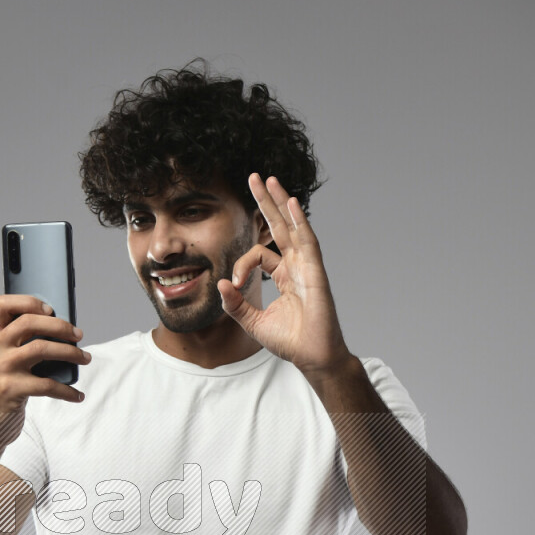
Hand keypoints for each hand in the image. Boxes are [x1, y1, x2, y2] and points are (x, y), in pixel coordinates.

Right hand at [0, 294, 89, 446]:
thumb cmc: (7, 386)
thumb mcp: (5, 360)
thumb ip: (21, 341)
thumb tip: (63, 328)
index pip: (3, 304)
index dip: (29, 302)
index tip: (51, 310)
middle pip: (29, 322)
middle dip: (60, 326)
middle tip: (79, 335)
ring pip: (42, 348)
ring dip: (71, 352)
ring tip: (86, 358)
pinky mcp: (10, 390)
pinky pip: (47, 385)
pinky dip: (68, 391)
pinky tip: (78, 395)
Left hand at [217, 173, 352, 378]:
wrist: (311, 356)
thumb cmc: (290, 341)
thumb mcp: (253, 322)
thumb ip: (235, 304)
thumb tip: (219, 283)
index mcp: (284, 276)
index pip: (259, 255)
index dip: (241, 264)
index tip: (232, 284)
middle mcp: (296, 266)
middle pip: (279, 226)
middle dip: (266, 202)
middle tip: (254, 177)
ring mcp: (307, 267)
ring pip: (293, 226)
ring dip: (280, 202)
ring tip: (269, 179)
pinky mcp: (315, 272)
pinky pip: (307, 241)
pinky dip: (299, 221)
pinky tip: (289, 202)